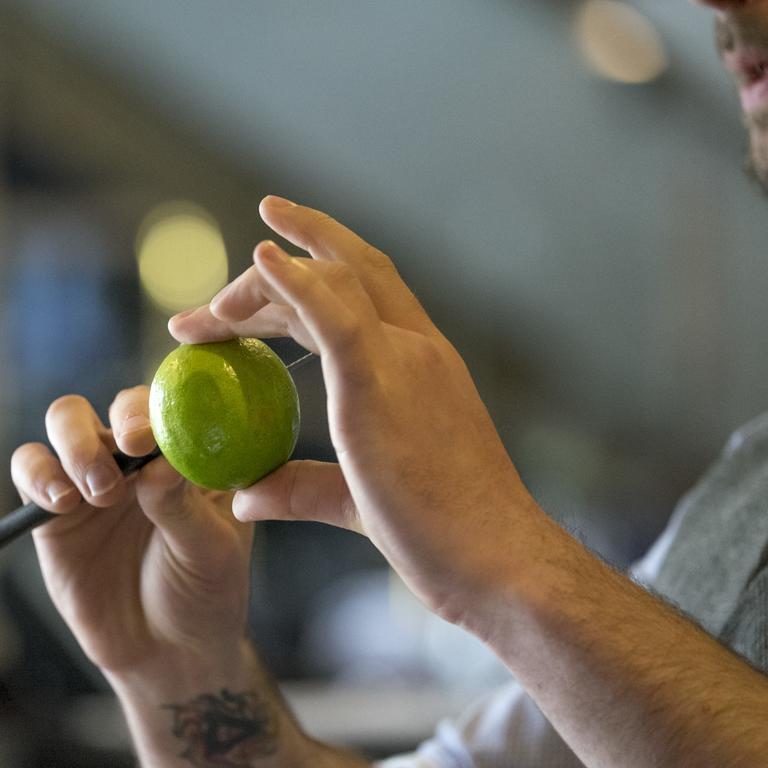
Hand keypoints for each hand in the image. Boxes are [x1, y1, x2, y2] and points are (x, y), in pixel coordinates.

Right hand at [10, 388, 252, 673]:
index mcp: (185, 457)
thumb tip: (158, 463)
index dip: (152, 411)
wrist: (171, 651)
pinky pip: (31, 473)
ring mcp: (95, 482)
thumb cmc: (207, 589)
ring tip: (99, 493)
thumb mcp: (211, 547)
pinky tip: (61, 504)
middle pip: (109, 407)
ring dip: (73, 446)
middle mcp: (139, 460)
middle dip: (111, 422)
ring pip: (64, 425)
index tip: (149, 438)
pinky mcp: (56, 516)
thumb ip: (182, 504)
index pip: (164, 408)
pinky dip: (37, 475)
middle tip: (126, 452)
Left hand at [170, 196, 539, 620]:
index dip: (318, 257)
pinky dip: (295, 281)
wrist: (495, 561)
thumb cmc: (442, 534)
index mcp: (422, 364)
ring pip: (332, 282)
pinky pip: (335, 314)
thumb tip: (243, 495)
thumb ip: (302, 487)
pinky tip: (261, 258)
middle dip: (270, 278)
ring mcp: (404, 360)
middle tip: (208, 309)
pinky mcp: (381, 385)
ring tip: (204, 317)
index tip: (267, 245)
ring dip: (262, 283)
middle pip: (339, 277)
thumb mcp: (359, 498)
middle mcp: (416, 348)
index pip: (367, 289)